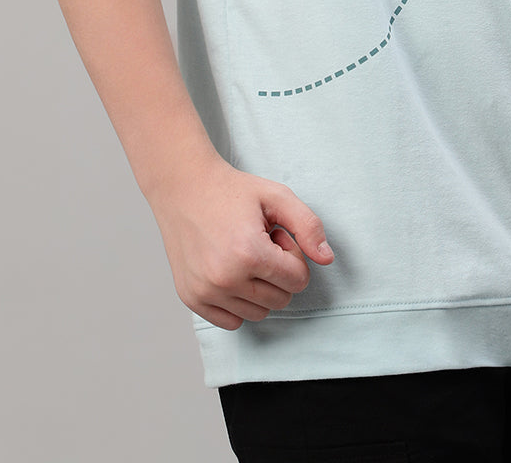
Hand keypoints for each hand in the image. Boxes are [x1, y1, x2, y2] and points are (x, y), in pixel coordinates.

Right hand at [148, 156, 333, 327]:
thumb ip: (309, 226)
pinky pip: (231, 322)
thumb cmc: (232, 191)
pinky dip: (238, 302)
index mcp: (249, 254)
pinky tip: (230, 271)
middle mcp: (225, 279)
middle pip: (280, 300)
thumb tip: (327, 259)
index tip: (275, 235)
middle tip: (260, 243)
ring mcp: (205, 292)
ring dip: (258, 288)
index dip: (292, 255)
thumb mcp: (277, 196)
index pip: (298, 280)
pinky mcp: (191, 299)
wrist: (184, 188)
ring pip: (258, 314)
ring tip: (243, 255)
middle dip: (278, 273)